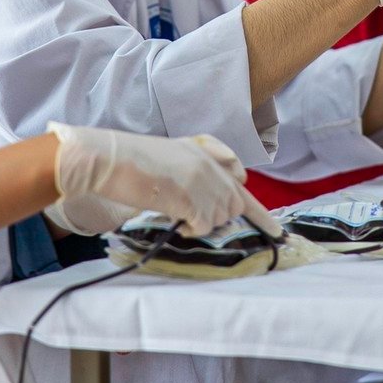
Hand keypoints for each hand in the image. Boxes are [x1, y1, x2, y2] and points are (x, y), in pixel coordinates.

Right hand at [49, 124, 280, 238]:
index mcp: (203, 150)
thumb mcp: (171, 155)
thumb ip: (198, 167)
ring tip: (179, 214)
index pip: (239, 179)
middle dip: (222, 216)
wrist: (107, 159)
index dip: (257, 209)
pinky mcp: (190, 197)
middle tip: (196, 220)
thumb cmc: (129, 161)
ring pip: (222, 215)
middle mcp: (208, 163)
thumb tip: (225, 188)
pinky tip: (176, 220)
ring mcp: (202, 180)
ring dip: (205, 222)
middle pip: (235, 202)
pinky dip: (193, 229)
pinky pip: (205, 224)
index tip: (275, 231)